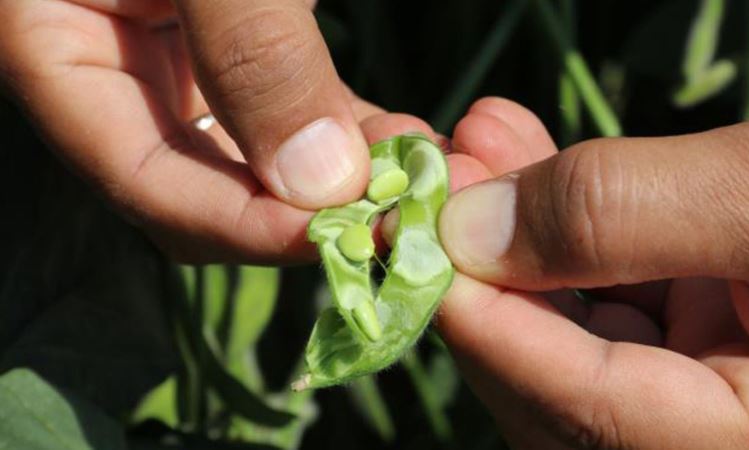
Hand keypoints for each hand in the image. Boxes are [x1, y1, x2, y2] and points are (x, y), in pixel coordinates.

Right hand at [0, 0, 381, 262]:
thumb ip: (253, 49)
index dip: (239, 221)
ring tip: (412, 175)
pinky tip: (395, 141)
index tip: (338, 231)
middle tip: (389, 212)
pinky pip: (278, 110)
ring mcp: (167, 60)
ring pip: (247, 158)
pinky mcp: (225, 45)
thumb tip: (320, 181)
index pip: (137, 176)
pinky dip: (337, 130)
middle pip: (195, 185)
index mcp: (50, 44)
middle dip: (293, 209)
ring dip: (332, 176)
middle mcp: (106, 68)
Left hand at [436, 97, 748, 447]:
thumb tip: (470, 229)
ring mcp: (710, 378)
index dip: (485, 323)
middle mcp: (711, 428)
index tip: (414, 233)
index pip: (584, 413)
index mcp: (743, 442)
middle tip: (438, 179)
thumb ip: (623, 217)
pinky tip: (519, 154)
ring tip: (472, 146)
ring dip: (511, 235)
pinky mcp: (707, 321)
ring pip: (573, 328)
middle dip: (484, 274)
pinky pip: (610, 290)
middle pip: (555, 383)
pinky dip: (561, 224)